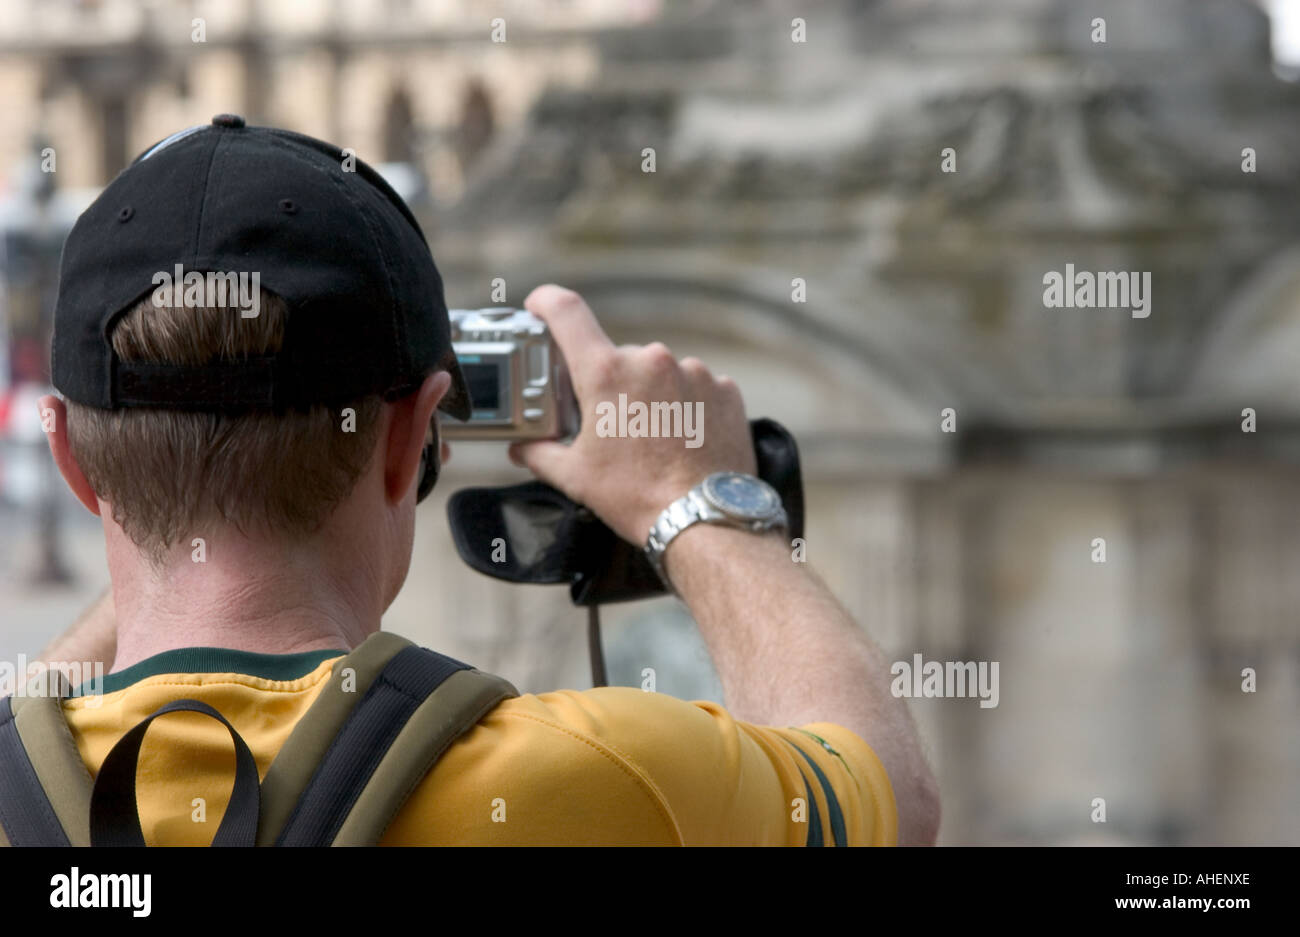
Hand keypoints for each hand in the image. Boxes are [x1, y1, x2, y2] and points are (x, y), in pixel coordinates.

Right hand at [508, 285, 756, 544]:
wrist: (704, 520)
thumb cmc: (637, 497)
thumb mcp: (575, 477)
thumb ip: (540, 453)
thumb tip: (523, 448)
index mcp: (607, 373)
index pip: (567, 312)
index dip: (547, 302)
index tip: (539, 306)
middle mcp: (651, 361)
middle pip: (617, 357)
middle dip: (610, 385)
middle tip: (610, 424)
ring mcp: (694, 372)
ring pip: (659, 373)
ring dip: (651, 396)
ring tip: (654, 441)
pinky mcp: (725, 389)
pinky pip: (696, 387)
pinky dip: (686, 406)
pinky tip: (683, 439)